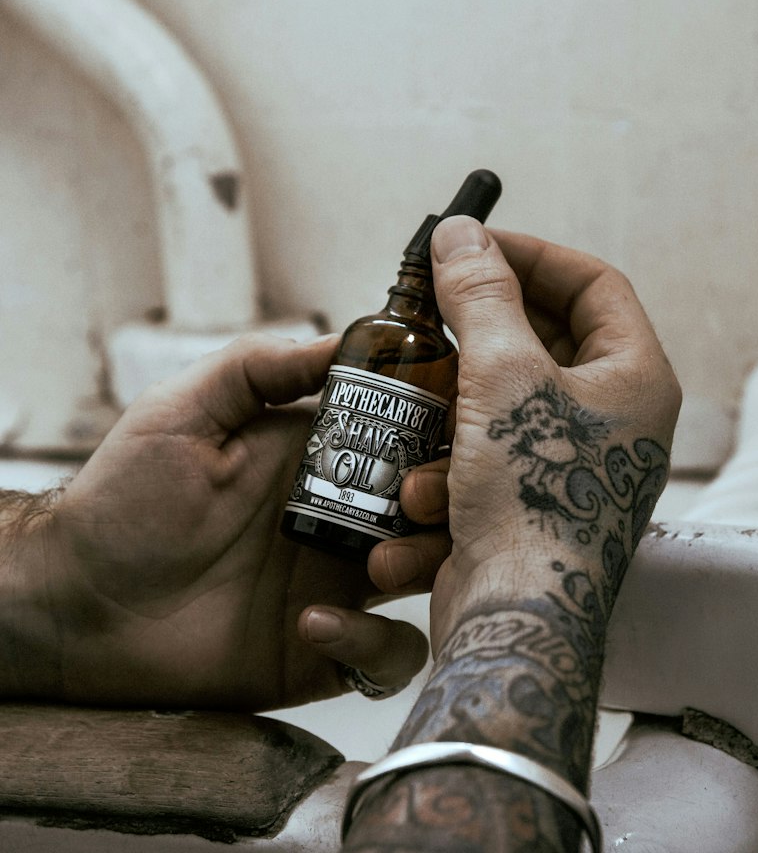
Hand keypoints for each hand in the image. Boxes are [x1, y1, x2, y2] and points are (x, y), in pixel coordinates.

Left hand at [9, 334, 428, 708]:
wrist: (79, 602)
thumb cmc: (124, 499)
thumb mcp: (185, 411)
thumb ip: (259, 369)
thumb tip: (338, 337)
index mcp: (325, 460)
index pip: (410, 439)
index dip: (440, 434)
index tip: (446, 431)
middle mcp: (345, 518)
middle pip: (436, 508)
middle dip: (444, 504)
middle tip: (412, 503)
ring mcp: (340, 584)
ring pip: (430, 577)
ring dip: (421, 568)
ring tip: (373, 567)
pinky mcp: (326, 648)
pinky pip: (389, 653)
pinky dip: (371, 643)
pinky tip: (313, 624)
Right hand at [340, 219, 679, 852]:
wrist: (517, 624)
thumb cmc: (533, 499)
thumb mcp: (504, 376)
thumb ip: (481, 296)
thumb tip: (461, 233)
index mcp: (635, 377)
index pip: (595, 284)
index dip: (532, 255)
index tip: (470, 247)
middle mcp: (614, 420)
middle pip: (540, 344)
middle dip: (472, 344)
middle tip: (423, 320)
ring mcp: (572, 467)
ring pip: (496, 410)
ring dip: (447, 428)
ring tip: (423, 458)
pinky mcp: (529, 506)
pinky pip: (479, 466)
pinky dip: (445, 481)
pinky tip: (422, 511)